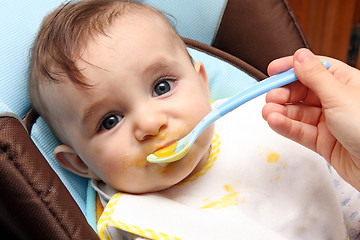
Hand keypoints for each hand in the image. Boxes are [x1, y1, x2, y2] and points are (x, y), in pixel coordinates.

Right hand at [262, 48, 359, 190]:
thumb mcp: (340, 97)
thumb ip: (316, 77)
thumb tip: (299, 56)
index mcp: (346, 83)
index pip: (314, 69)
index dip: (292, 68)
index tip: (273, 70)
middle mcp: (336, 101)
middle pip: (302, 91)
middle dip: (284, 93)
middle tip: (270, 97)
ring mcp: (329, 122)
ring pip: (298, 113)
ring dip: (281, 112)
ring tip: (267, 112)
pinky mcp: (323, 141)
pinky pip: (300, 131)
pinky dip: (286, 126)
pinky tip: (275, 122)